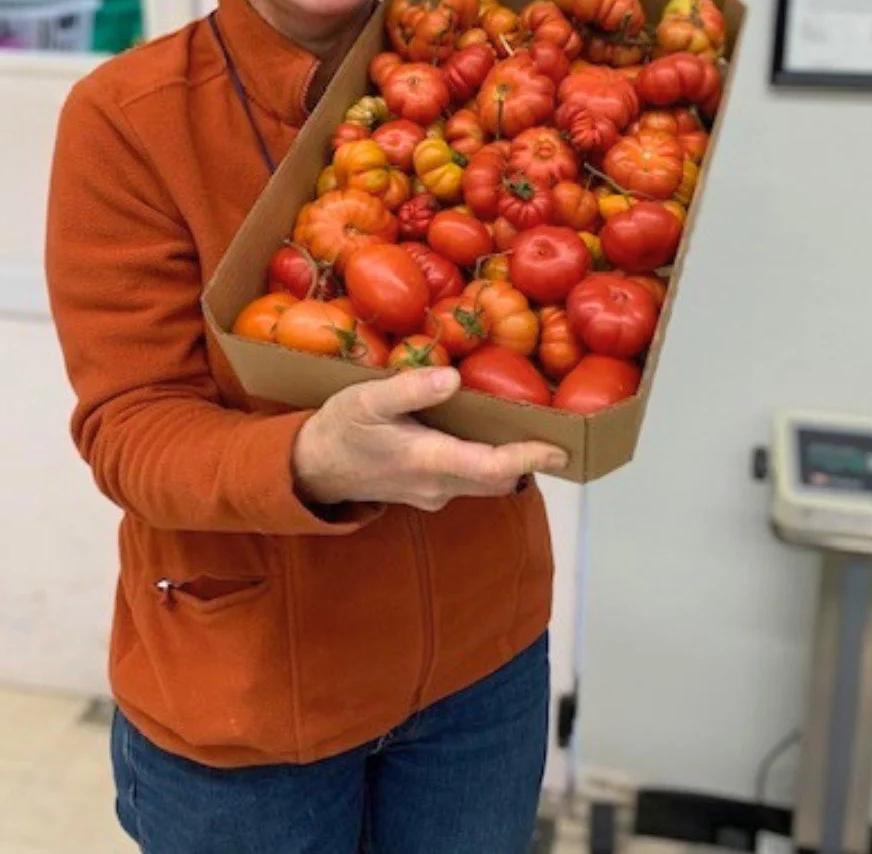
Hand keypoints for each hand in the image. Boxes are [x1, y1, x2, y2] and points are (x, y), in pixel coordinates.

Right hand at [292, 367, 568, 511]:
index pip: (492, 467)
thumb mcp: (366, 399)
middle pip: (498, 479)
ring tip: (529, 427)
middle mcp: (437, 486)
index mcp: (428, 461)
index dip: (529, 458)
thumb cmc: (340, 429)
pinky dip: (486, 462)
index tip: (561, 449)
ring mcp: (432, 493)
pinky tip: (486, 433)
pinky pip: (467, 479)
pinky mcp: (426, 491)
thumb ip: (410, 389)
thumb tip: (452, 377)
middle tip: (556, 430)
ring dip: (509, 461)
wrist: (311, 468)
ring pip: (485, 481)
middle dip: (529, 460)